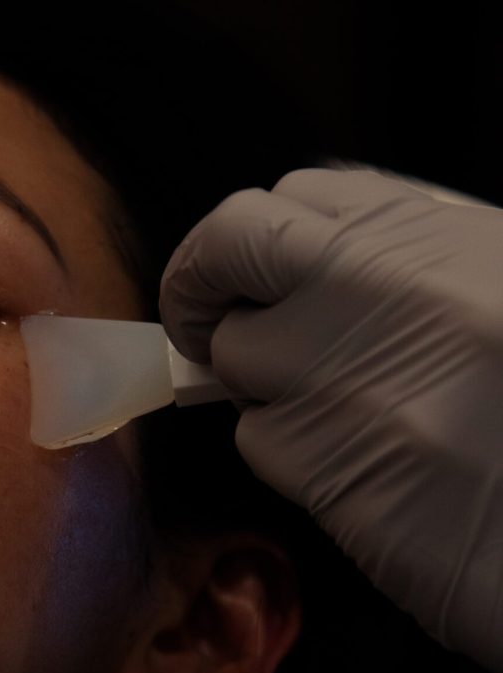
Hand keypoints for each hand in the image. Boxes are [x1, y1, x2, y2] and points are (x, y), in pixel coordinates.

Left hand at [160, 167, 502, 672]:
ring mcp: (342, 369)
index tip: (239, 271)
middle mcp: (379, 281)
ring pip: (237, 358)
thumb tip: (300, 277)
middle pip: (228, 246)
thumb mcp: (492, 290)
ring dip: (264, 387)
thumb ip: (401, 271)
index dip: (246, 241)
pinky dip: (294, 456)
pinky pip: (265, 442)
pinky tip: (368, 472)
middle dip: (198, 285)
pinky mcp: (326, 461)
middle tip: (202, 323)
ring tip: (343, 418)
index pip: (291, 200)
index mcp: (433, 233)